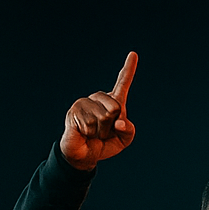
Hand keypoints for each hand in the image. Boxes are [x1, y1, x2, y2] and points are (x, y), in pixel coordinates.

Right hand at [60, 52, 137, 170]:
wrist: (86, 155)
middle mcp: (99, 99)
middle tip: (104, 131)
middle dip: (113, 125)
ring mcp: (85, 103)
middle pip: (116, 107)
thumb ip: (129, 130)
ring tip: (94, 132)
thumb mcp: (124, 139)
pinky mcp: (75, 110)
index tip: (133, 54)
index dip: (129, 69)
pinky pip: (91, 123)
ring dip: (101, 131)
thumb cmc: (105, 144)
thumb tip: (119, 122)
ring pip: (103, 116)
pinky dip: (91, 133)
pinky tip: (84, 132)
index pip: (122, 83)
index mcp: (114, 103)